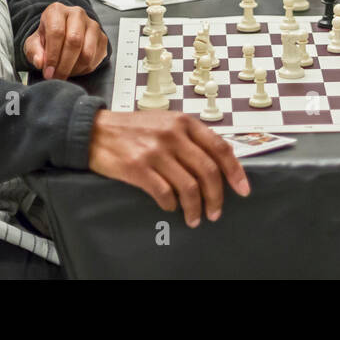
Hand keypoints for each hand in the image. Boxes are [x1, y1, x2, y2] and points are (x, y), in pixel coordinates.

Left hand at [24, 2, 108, 79]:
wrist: (63, 33)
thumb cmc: (47, 37)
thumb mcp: (34, 43)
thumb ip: (34, 51)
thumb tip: (40, 62)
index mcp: (57, 11)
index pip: (57, 32)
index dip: (52, 55)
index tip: (48, 72)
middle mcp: (77, 14)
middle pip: (74, 41)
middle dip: (64, 65)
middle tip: (56, 77)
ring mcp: (93, 25)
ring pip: (87, 52)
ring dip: (74, 69)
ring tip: (64, 74)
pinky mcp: (102, 37)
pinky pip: (95, 59)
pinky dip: (84, 69)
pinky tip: (74, 69)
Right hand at [88, 109, 249, 226]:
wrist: (96, 130)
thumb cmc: (134, 128)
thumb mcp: (167, 121)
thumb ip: (190, 137)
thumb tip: (216, 163)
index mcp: (184, 122)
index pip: (220, 147)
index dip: (235, 171)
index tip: (243, 189)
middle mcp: (173, 135)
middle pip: (208, 171)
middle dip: (216, 196)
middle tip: (216, 212)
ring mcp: (155, 151)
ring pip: (189, 186)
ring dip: (195, 207)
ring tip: (195, 218)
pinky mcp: (137, 168)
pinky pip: (164, 193)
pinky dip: (171, 205)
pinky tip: (171, 207)